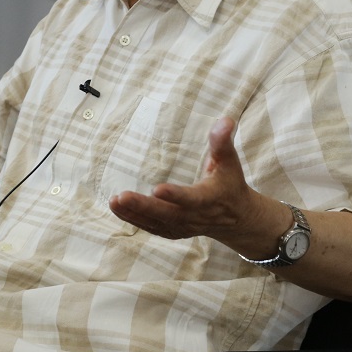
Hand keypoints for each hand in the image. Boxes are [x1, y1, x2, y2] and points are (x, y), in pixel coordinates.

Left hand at [107, 117, 288, 253]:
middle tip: (122, 196)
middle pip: (168, 214)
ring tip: (114, 201)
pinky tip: (117, 209)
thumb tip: (224, 120)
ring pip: (157, 222)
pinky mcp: (174, 232)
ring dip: (134, 213)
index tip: (157, 189)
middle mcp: (196, 217)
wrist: (237, 219)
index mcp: (210, 199)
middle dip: (144, 206)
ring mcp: (184, 227)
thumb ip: (223, 143)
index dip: (176, 195)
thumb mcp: (230, 163)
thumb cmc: (230, 184)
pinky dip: (134, 220)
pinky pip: (152, 228)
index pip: (192, 198)